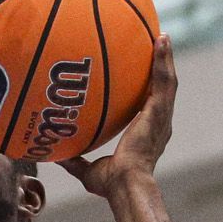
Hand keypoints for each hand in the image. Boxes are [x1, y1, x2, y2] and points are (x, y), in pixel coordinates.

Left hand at [62, 36, 176, 197]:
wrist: (126, 185)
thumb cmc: (111, 184)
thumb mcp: (88, 171)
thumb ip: (74, 160)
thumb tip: (55, 154)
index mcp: (147, 134)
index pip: (150, 107)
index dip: (149, 91)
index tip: (144, 77)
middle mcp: (159, 124)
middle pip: (162, 89)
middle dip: (160, 67)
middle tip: (157, 46)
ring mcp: (161, 117)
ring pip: (167, 81)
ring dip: (165, 57)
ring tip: (161, 36)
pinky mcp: (159, 112)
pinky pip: (163, 80)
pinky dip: (162, 60)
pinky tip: (160, 41)